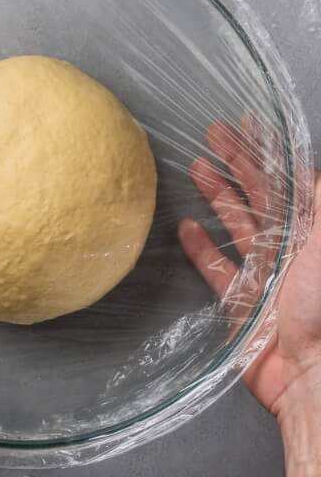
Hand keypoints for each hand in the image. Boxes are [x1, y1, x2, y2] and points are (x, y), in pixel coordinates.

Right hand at [179, 120, 320, 418]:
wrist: (313, 372)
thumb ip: (319, 202)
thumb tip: (310, 165)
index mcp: (311, 234)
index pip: (289, 181)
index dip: (270, 151)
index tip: (250, 122)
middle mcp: (291, 250)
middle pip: (261, 196)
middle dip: (237, 161)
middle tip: (213, 133)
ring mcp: (265, 275)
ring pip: (237, 224)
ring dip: (217, 194)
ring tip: (196, 167)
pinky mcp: (241, 302)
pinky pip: (216, 268)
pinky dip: (201, 247)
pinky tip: (187, 227)